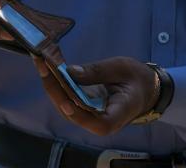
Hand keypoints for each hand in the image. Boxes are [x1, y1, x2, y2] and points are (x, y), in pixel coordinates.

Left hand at [33, 56, 159, 135]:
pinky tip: (49, 68)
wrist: (143, 87)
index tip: (67, 102)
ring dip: (52, 84)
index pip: (97, 123)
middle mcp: (99, 122)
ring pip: (65, 105)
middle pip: (73, 112)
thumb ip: (98, 72)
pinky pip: (67, 98)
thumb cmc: (137, 79)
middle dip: (56, 88)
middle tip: (43, 64)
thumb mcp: (122, 68)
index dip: (80, 115)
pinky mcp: (82, 108)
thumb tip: (70, 72)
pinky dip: (57, 84)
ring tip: (42, 62)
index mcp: (116, 116)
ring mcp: (88, 117)